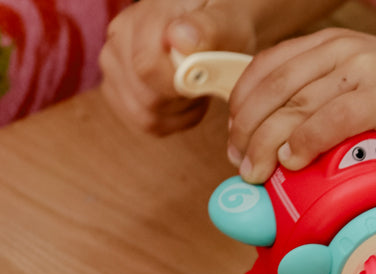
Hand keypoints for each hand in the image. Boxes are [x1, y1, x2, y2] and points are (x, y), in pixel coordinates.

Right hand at [99, 0, 256, 135]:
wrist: (212, 26)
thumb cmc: (223, 22)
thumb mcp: (228, 19)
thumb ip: (208, 28)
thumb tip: (181, 39)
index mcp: (145, 16)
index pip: (148, 67)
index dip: (181, 86)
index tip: (205, 79)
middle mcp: (120, 37)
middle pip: (147, 98)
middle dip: (185, 102)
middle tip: (205, 84)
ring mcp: (114, 63)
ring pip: (144, 116)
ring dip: (179, 114)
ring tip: (195, 91)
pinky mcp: (117, 88)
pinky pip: (143, 123)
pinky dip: (171, 122)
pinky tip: (185, 103)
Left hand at [227, 29, 375, 181]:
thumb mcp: (361, 97)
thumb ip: (325, 108)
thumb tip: (279, 147)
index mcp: (330, 45)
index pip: (267, 67)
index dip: (241, 105)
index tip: (234, 140)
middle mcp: (343, 50)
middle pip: (274, 88)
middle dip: (247, 129)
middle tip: (241, 166)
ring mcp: (364, 70)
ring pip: (295, 104)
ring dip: (267, 142)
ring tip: (257, 172)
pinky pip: (331, 118)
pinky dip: (305, 141)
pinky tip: (291, 161)